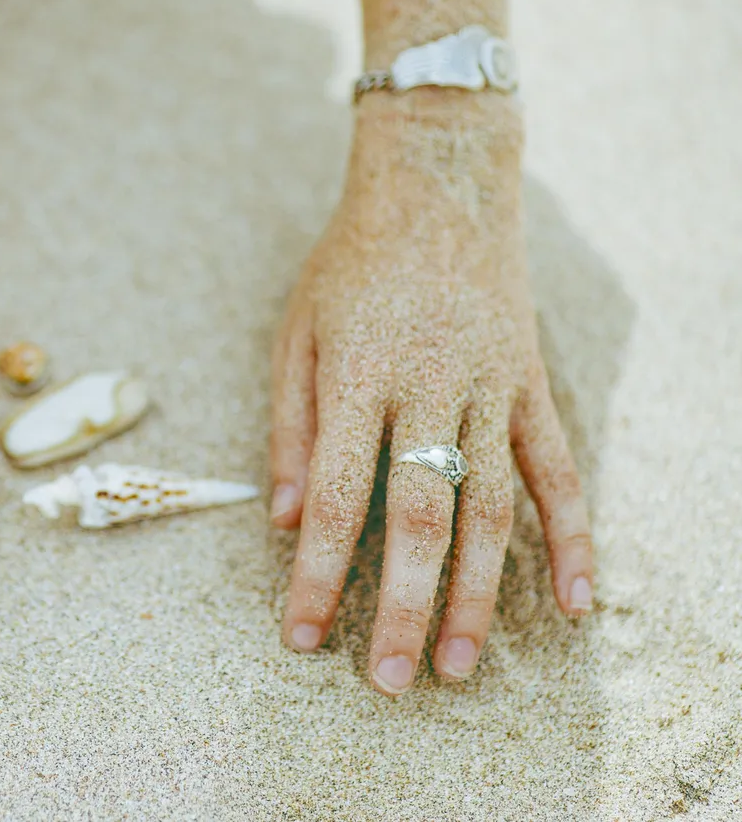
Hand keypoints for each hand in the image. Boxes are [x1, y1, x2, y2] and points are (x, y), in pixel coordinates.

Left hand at [268, 94, 592, 694]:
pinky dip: (572, 536)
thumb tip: (286, 517)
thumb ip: (292, 425)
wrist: (439, 182)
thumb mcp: (296, 330)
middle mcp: (429, 387)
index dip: (314, 571)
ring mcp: (490, 387)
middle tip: (387, 680)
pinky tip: (576, 601)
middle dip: (399, 604)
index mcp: (358, 374)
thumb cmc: (350, 262)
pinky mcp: (532, 384)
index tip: (299, 632)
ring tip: (455, 664)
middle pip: (417, 516)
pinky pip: (558, 470)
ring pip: (489, 507)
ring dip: (476, 592)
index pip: (336, 494)